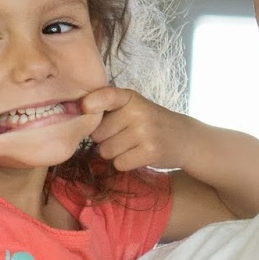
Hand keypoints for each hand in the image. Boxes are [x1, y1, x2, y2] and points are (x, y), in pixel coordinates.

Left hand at [81, 86, 195, 172]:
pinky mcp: (150, 152)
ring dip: (114, 153)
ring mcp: (144, 132)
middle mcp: (137, 111)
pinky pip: (119, 164)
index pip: (106, 96)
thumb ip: (108, 108)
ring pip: (106, 151)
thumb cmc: (150, 122)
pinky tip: (138, 155)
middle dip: (104, 139)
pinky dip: (125, 163)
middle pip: (97, 134)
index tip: (84, 107)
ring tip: (132, 145)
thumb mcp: (133, 106)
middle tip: (124, 135)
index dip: (91, 103)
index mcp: (130, 97)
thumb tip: (74, 115)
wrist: (184, 138)